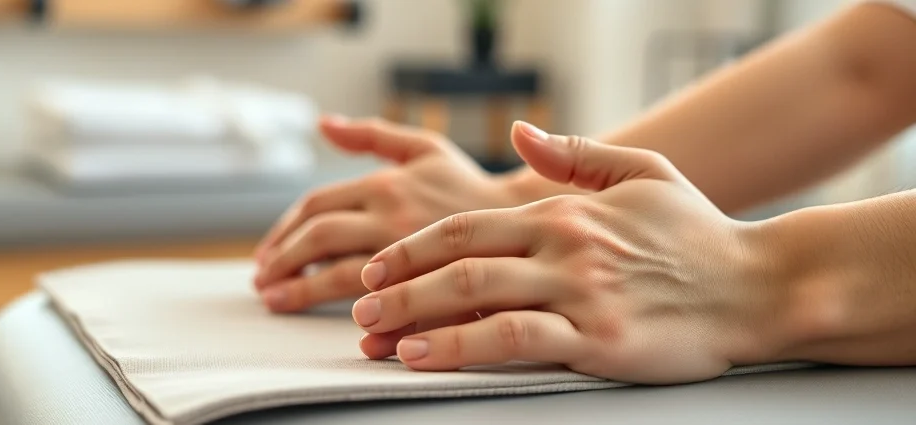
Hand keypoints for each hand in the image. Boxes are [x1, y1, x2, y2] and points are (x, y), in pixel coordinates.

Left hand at [253, 116, 526, 311]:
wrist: (532, 217)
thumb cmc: (471, 184)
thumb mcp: (425, 148)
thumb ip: (372, 136)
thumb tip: (322, 124)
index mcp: (388, 182)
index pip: (317, 206)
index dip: (284, 231)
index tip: (268, 254)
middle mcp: (395, 215)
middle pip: (320, 238)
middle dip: (282, 262)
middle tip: (263, 282)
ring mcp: (414, 254)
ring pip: (343, 277)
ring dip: (303, 292)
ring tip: (277, 302)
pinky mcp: (437, 287)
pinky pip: (391, 311)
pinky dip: (366, 327)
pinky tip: (343, 334)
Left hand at [352, 121, 784, 384]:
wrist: (759, 285)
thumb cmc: (700, 234)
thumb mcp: (643, 172)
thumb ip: (577, 154)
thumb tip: (524, 135)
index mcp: (565, 210)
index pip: (466, 223)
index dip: (414, 245)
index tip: (380, 265)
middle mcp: (564, 246)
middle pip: (456, 259)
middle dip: (399, 282)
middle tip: (360, 301)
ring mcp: (579, 292)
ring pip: (475, 296)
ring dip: (414, 314)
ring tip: (375, 332)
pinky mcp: (597, 340)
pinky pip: (513, 340)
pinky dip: (460, 346)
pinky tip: (424, 355)